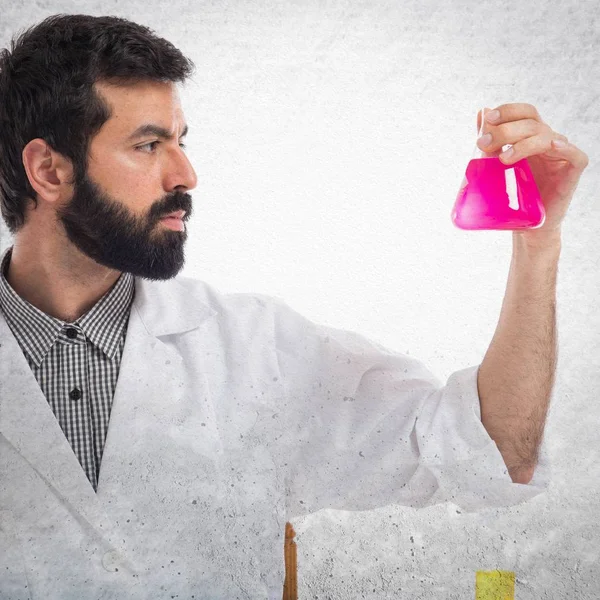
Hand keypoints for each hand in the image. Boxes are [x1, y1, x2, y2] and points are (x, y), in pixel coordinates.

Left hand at [476, 103, 588, 245]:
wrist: (528, 226)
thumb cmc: (513, 196)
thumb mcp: (496, 166)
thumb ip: (491, 141)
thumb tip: (482, 112)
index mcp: (531, 137)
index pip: (525, 113)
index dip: (509, 111)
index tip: (489, 119)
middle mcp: (548, 142)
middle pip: (533, 123)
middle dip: (506, 130)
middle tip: (483, 144)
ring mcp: (561, 156)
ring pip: (547, 138)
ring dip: (523, 144)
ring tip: (503, 159)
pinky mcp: (572, 172)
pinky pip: (576, 155)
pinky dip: (564, 149)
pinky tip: (552, 147)